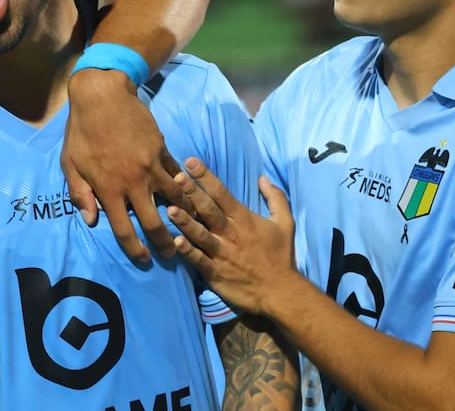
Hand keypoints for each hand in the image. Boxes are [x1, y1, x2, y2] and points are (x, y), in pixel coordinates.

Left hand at [62, 68, 188, 262]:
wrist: (103, 96)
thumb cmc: (81, 131)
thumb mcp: (70, 164)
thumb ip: (80, 194)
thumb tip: (91, 220)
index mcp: (108, 189)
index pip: (125, 230)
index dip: (135, 250)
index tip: (143, 259)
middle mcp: (133, 182)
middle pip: (154, 223)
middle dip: (164, 244)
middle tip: (170, 253)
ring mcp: (151, 166)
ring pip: (175, 200)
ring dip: (183, 216)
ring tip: (188, 225)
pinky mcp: (162, 151)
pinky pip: (176, 175)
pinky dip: (183, 187)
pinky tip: (189, 196)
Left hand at [168, 157, 295, 314]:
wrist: (281, 292)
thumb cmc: (281, 256)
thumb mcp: (286, 224)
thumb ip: (276, 198)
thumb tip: (263, 178)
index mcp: (244, 219)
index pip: (222, 193)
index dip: (205, 177)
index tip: (190, 161)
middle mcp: (231, 234)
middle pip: (208, 210)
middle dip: (192, 193)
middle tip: (176, 177)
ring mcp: (222, 254)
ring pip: (200, 234)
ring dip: (184, 221)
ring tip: (169, 208)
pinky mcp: (215, 273)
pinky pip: (198, 260)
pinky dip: (187, 251)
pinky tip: (175, 242)